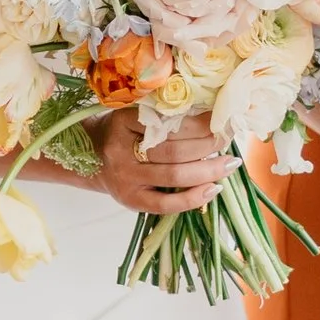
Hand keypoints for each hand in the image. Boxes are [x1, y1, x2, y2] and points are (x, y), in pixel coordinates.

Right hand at [96, 108, 230, 218]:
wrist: (90, 157)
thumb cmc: (124, 132)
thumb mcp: (135, 115)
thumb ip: (164, 116)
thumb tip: (213, 117)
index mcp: (124, 121)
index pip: (168, 121)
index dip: (200, 122)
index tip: (220, 118)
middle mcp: (121, 150)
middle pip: (174, 149)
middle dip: (208, 144)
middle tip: (227, 138)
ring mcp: (125, 178)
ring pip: (175, 176)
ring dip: (209, 170)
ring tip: (230, 163)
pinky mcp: (130, 200)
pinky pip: (166, 204)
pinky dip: (194, 198)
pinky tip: (214, 189)